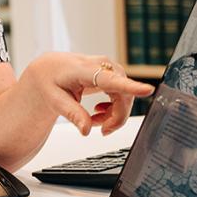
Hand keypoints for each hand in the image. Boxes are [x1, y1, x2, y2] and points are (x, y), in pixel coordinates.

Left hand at [24, 52, 153, 136]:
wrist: (49, 69)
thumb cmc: (50, 80)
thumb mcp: (54, 100)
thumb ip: (71, 114)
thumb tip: (86, 130)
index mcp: (84, 70)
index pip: (110, 79)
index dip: (130, 86)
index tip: (148, 90)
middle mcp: (101, 65)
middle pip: (123, 95)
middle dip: (117, 117)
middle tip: (102, 130)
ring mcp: (108, 68)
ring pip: (125, 96)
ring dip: (114, 114)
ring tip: (94, 120)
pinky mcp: (111, 74)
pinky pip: (122, 94)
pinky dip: (113, 109)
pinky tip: (98, 112)